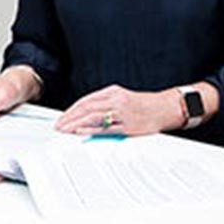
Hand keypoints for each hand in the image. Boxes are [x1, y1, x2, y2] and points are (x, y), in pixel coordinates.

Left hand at [55, 84, 176, 135]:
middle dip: (69, 117)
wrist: (166, 108)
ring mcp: (122, 113)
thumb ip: (106, 104)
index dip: (71, 110)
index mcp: (113, 92)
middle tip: (57, 125)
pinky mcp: (128, 126)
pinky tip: (80, 131)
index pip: (86, 100)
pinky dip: (91, 129)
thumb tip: (86, 115)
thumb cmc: (145, 105)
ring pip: (93, 117)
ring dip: (75, 123)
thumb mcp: (123, 97)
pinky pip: (106, 128)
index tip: (61, 117)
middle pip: (86, 108)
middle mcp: (116, 100)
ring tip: (64, 130)